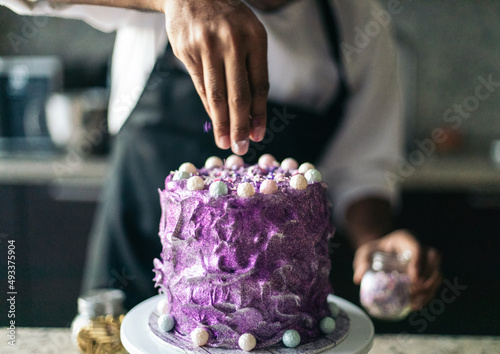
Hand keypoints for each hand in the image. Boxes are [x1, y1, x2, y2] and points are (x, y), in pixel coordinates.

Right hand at [163, 0, 268, 154]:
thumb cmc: (228, 19)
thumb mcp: (248, 34)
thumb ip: (250, 69)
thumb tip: (250, 113)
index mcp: (254, 38)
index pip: (259, 84)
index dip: (259, 113)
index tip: (259, 135)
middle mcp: (231, 41)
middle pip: (237, 94)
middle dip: (240, 125)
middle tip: (241, 148)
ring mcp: (206, 46)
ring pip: (216, 94)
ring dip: (221, 123)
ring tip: (225, 142)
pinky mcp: (186, 51)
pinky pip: (201, 86)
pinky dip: (209, 107)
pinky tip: (214, 121)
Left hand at [353, 230, 441, 310]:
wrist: (382, 252)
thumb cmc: (374, 251)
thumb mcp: (365, 253)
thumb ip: (361, 262)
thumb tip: (357, 279)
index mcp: (405, 239)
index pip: (416, 247)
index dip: (418, 263)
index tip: (413, 280)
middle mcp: (420, 247)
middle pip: (434, 257)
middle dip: (428, 275)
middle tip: (415, 290)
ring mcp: (426, 260)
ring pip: (437, 271)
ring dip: (429, 289)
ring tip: (415, 303)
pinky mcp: (428, 272)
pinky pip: (434, 283)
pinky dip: (428, 295)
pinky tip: (416, 305)